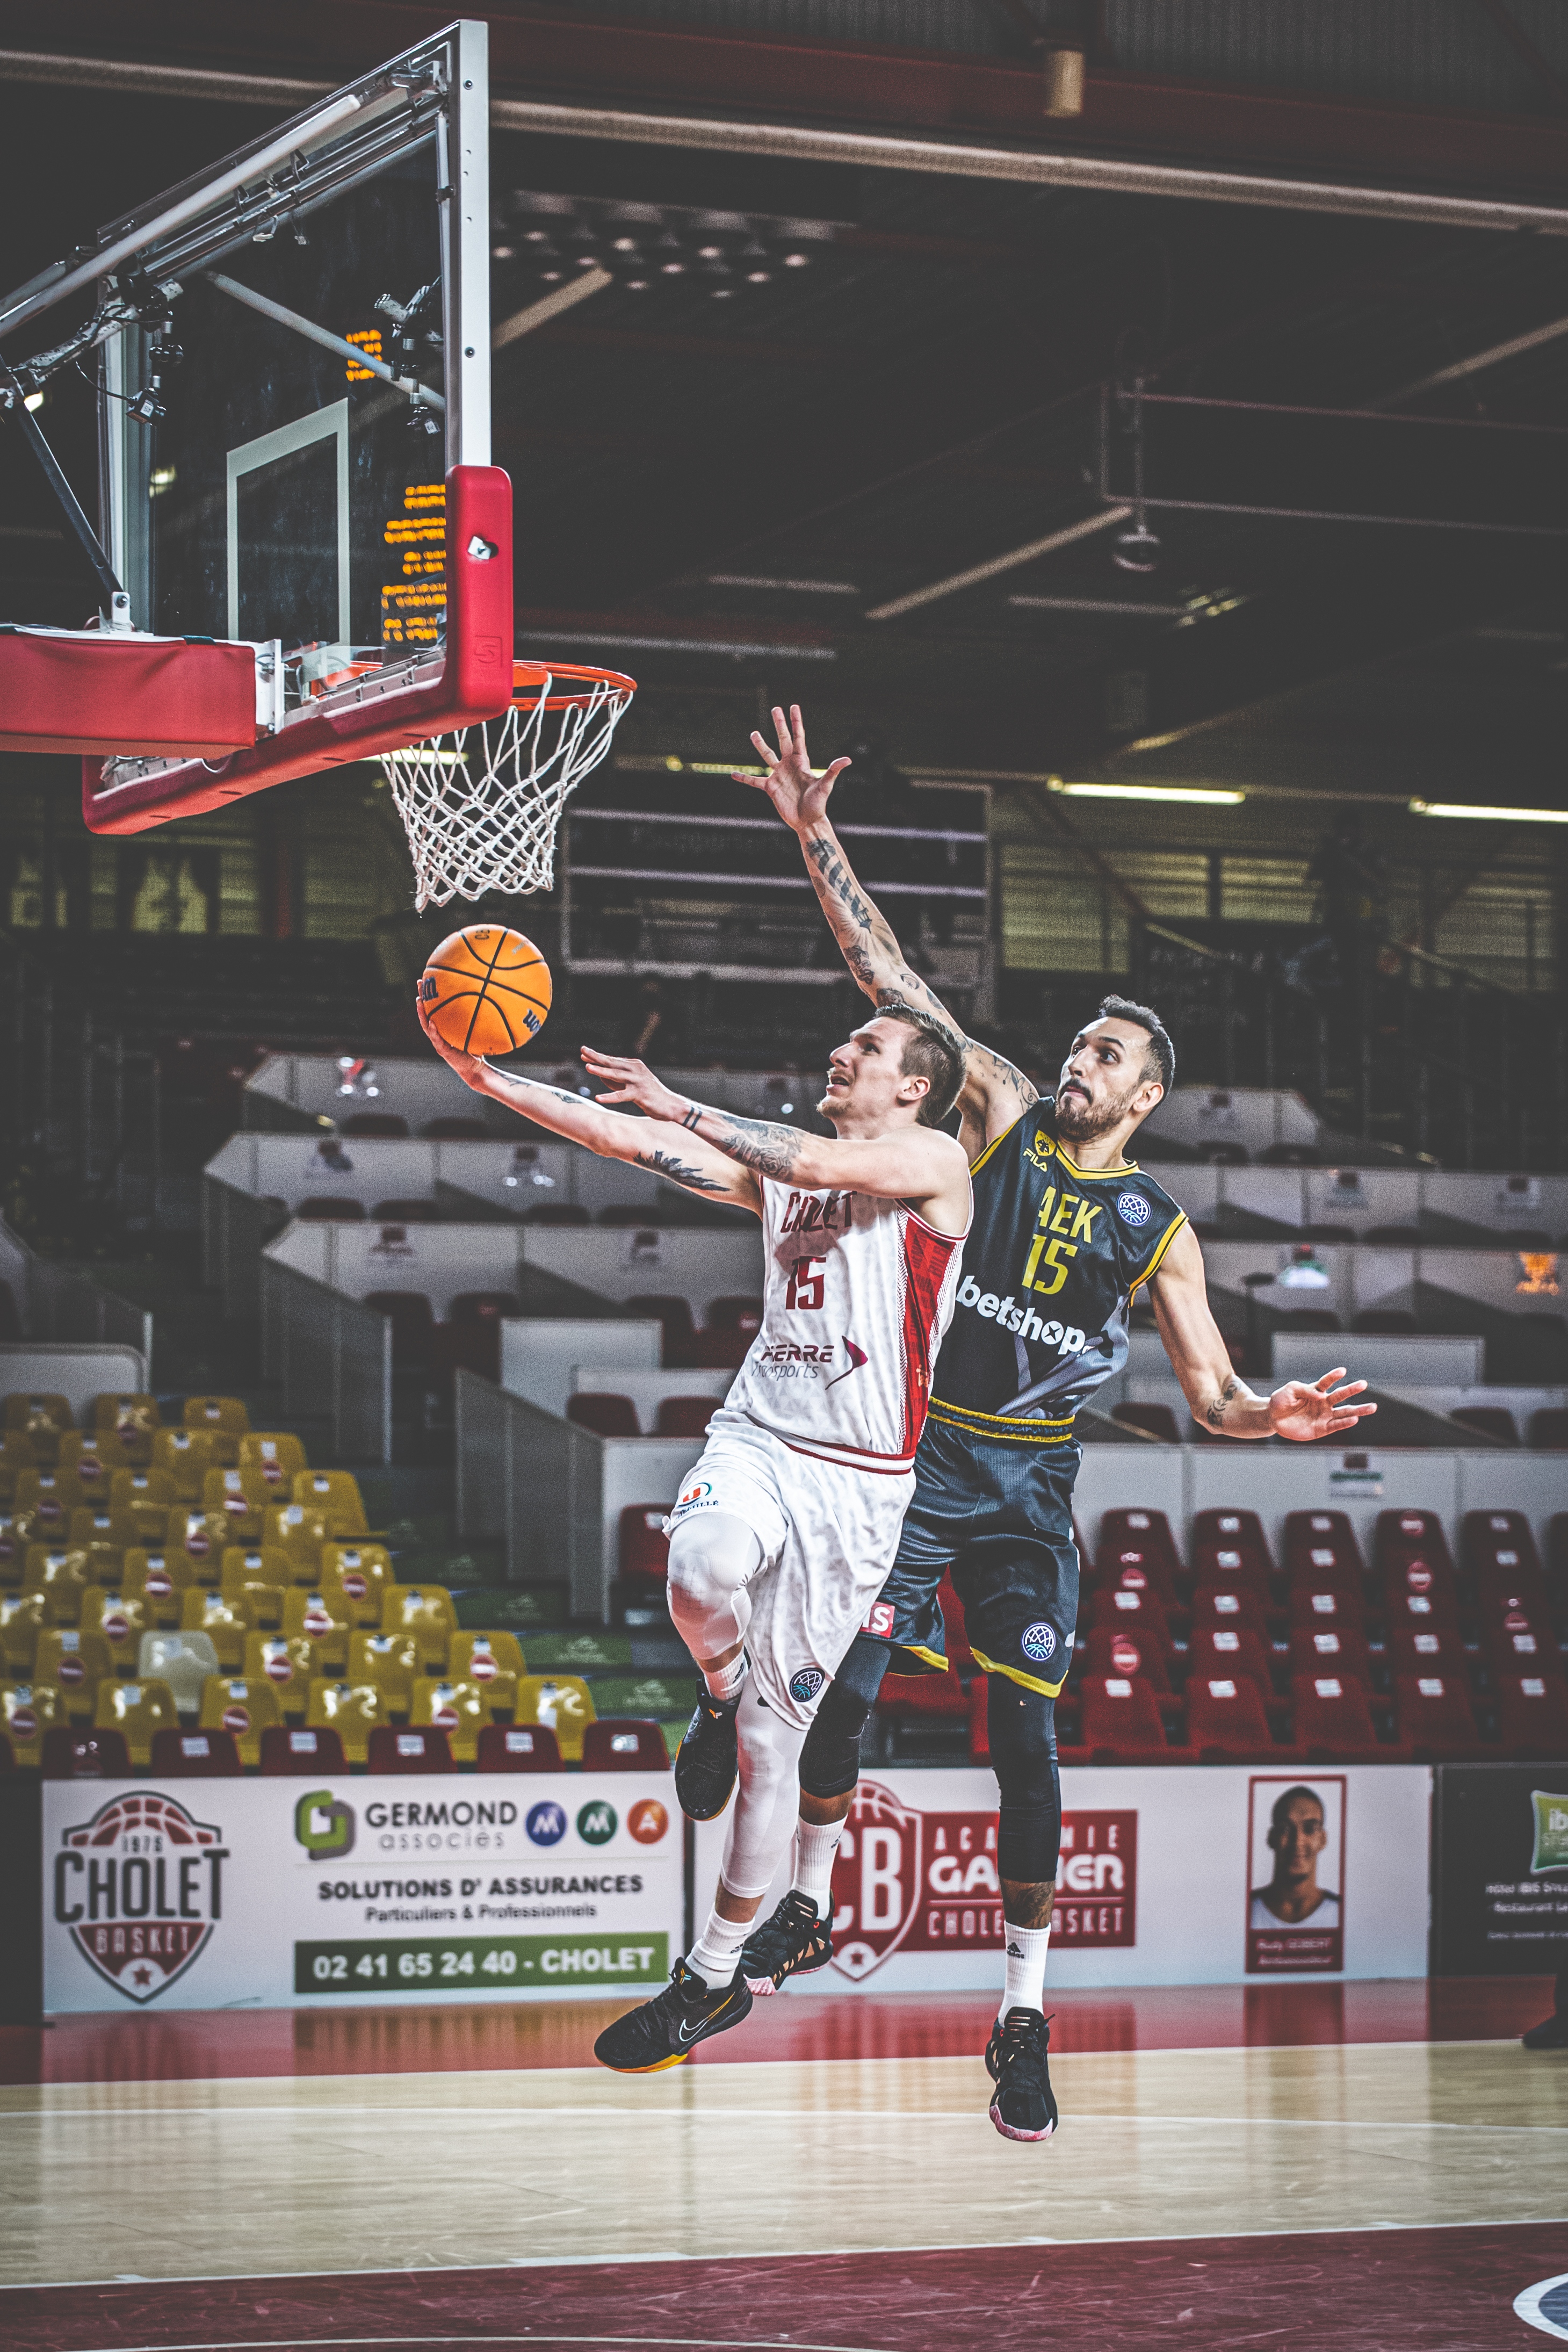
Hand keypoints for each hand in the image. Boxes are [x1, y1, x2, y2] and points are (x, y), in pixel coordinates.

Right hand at [415, 986, 484, 1087]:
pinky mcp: (443, 1051)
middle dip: (422, 998)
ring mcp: (439, 1042)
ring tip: (419, 1000)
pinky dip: (434, 1030)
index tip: (429, 979)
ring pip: (426, 1025)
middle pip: (427, 1013)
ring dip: (422, 1013)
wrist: (476, 1069)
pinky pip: (437, 1039)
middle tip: (419, 982)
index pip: (435, 1009)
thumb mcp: (479, 1031)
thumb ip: (480, 1017)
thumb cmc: (478, 1049)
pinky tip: (432, 1022)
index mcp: (444, 1028)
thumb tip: (493, 997)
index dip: (431, 995)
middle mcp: (439, 1034)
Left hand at [579, 1047, 691, 1124]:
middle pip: (612, 1063)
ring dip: (601, 1071)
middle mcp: (636, 1070)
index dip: (598, 1057)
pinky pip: (622, 1095)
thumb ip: (617, 1080)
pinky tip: (598, 1098)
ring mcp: (638, 1081)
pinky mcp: (640, 1094)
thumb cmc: (651, 1095)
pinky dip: (610, 1097)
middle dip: (597, 1057)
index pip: (613, 1060)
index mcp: (635, 1066)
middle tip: (583, 1051)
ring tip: (588, 1067)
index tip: (584, 1053)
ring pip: (616, 1075)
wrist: (671, 1105)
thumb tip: (600, 1075)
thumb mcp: (633, 1084)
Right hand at [736, 703, 849, 832]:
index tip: (793, 707)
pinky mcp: (771, 788)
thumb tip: (848, 759)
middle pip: (783, 740)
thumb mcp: (825, 785)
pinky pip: (754, 781)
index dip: (796, 722)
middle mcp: (789, 765)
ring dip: (760, 745)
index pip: (798, 737)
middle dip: (779, 724)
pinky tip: (733, 774)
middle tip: (775, 708)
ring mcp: (779, 775)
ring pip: (767, 756)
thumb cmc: (818, 804)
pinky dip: (744, 778)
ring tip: (753, 733)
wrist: (808, 821)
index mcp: (801, 762)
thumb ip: (833, 770)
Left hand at [1268, 1369, 1376, 1442]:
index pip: (1326, 1382)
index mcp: (1316, 1390)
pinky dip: (1345, 1423)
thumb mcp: (1290, 1391)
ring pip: (1344, 1412)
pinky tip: (1355, 1419)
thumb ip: (1305, 1391)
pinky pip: (1336, 1425)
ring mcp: (1324, 1416)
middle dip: (1352, 1390)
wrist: (1274, 1418)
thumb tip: (1321, 1396)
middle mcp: (1323, 1402)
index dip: (1333, 1376)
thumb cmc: (1281, 1401)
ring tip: (1373, 1407)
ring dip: (1358, 1410)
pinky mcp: (1322, 1429)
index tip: (1342, 1370)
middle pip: (1340, 1395)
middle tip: (1364, 1384)